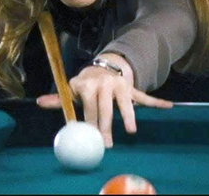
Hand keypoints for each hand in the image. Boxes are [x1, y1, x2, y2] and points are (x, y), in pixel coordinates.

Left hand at [37, 56, 172, 147]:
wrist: (106, 65)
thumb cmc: (87, 84)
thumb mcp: (73, 89)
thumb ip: (59, 99)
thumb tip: (39, 102)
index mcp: (87, 85)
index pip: (88, 106)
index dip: (89, 121)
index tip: (89, 135)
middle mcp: (104, 83)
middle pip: (106, 108)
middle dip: (106, 126)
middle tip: (107, 143)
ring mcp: (120, 85)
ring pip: (126, 103)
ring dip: (129, 116)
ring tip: (131, 131)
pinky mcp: (132, 87)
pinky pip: (145, 96)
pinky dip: (157, 102)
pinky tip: (168, 106)